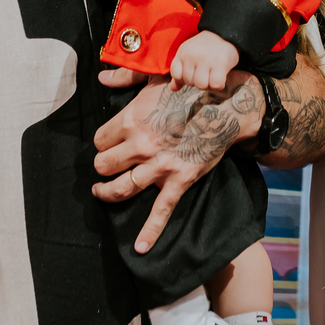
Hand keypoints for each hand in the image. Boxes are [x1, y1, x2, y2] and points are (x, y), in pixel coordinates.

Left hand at [93, 67, 262, 252]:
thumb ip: (126, 78)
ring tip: (101, 192)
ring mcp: (159, 165)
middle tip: (105, 166)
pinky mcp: (179, 179)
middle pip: (104, 164)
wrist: (225, 105)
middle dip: (103, 166)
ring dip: (107, 193)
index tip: (108, 143)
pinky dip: (150, 232)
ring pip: (121, 188)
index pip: (100, 139)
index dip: (102, 142)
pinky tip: (140, 248)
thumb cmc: (190, 89)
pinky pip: (161, 210)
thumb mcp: (156, 77)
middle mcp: (141, 144)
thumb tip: (101, 76)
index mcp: (131, 119)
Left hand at [168, 32, 239, 91]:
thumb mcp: (188, 55)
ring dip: (208, 85)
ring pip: (201, 85)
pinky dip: (218, 85)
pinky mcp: (220, 64)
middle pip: (189, 82)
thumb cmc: (205, 48)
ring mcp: (206, 59)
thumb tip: (173, 89)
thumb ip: (180, 72)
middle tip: (205, 72)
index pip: (176, 75)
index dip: (184, 79)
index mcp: (183, 52)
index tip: (193, 73)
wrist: (224, 34)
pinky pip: (215, 85)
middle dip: (197, 82)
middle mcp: (192, 55)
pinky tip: (220, 77)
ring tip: (212, 75)